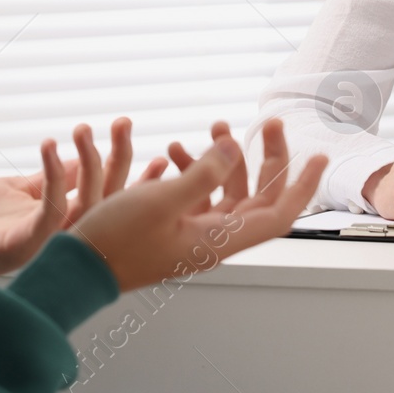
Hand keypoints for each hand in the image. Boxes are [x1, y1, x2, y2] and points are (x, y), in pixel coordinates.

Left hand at [0, 117, 168, 279]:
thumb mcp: (17, 191)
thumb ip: (48, 179)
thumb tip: (75, 159)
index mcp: (66, 224)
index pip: (111, 198)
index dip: (135, 178)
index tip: (163, 154)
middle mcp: (64, 236)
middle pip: (107, 197)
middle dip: (120, 158)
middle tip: (124, 122)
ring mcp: (47, 242)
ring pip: (87, 201)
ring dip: (89, 160)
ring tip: (84, 127)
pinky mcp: (26, 242)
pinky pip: (51, 206)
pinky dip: (53, 173)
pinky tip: (48, 144)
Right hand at [70, 118, 327, 293]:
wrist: (76, 269)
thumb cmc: (114, 243)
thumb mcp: (160, 201)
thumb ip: (203, 173)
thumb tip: (235, 148)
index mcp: (219, 240)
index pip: (279, 214)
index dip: (303, 185)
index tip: (317, 156)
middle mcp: (213, 239)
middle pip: (258, 197)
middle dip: (268, 158)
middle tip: (268, 123)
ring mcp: (193, 233)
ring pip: (228, 192)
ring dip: (228, 158)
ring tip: (216, 125)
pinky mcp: (172, 227)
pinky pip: (199, 195)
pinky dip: (196, 169)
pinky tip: (176, 150)